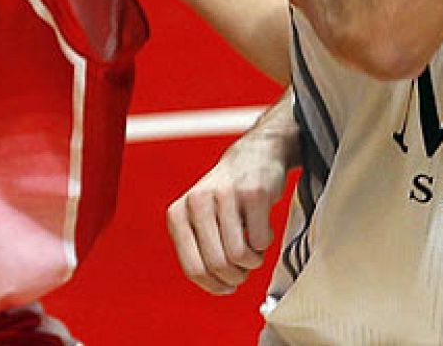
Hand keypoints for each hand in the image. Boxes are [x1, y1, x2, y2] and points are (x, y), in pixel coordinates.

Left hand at [166, 134, 290, 294]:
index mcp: (178, 214)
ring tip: (253, 251)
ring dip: (252, 262)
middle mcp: (197, 201)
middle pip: (218, 265)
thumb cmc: (226, 196)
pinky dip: (265, 244)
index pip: (193, 268)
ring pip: (239, 255)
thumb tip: (218, 287)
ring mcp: (225, 195)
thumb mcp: (199, 220)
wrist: (254, 155)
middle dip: (236, 276)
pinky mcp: (253, 193)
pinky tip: (262, 230)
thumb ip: (198, 251)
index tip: (227, 286)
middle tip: (244, 269)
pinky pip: (261, 241)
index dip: (214, 285)